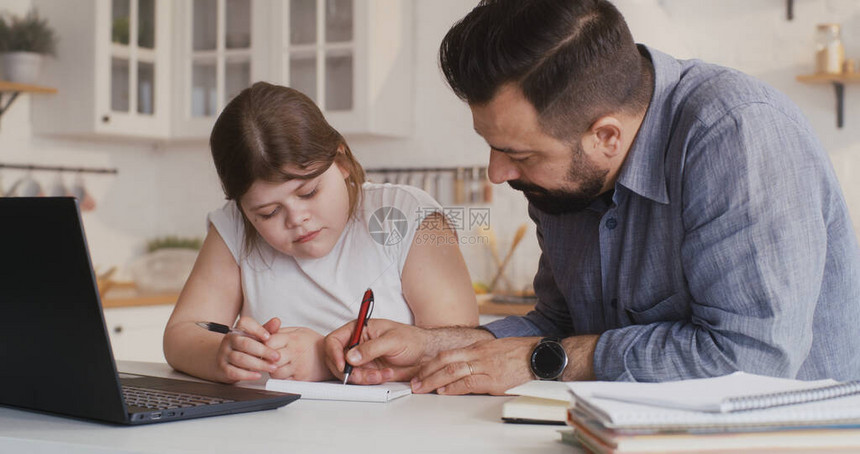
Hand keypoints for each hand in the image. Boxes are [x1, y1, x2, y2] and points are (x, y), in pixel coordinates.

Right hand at [214, 316, 280, 381]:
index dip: (257, 329)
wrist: (224, 361)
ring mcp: (224, 354)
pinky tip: (258, 375)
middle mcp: (229, 340)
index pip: (245, 323)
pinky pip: (234, 372)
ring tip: (272, 367)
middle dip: (263, 351)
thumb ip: (267, 330)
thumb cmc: (244, 348)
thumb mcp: (256, 337)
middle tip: (277, 357)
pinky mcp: (223, 369)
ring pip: (240, 359)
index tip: (269, 337)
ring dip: (259, 364)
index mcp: (238, 330)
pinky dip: (247, 375)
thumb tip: (277, 321)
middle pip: (245, 343)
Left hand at [265, 327, 332, 381]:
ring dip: (273, 370)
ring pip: (275, 373)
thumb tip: (264, 330)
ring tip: (277, 365)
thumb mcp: (297, 330)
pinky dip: (281, 378)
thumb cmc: (312, 342)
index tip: (264, 346)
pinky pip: (284, 382)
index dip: (263, 345)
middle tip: (268, 358)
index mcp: (293, 338)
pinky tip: (284, 371)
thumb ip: (278, 331)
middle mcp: (295, 352)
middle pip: (270, 358)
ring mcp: (299, 367)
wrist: (332, 354)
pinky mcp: (301, 379)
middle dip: (266, 359)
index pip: (269, 342)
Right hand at [324, 319, 430, 383]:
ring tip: (381, 374)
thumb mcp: (392, 340)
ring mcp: (362, 358)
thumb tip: (351, 357)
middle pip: (338, 360)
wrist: (425, 354)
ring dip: (363, 377)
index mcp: (360, 329)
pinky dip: (371, 381)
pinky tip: (385, 375)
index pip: (335, 340)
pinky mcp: (369, 371)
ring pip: (350, 373)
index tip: (343, 365)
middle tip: (361, 376)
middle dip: (349, 371)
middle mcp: (358, 343)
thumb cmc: (411, 339)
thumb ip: (371, 348)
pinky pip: (361, 380)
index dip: (334, 353)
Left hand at [411, 337, 538, 395]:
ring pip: (453, 370)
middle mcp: (479, 354)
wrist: (540, 355)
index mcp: (478, 346)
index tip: (421, 371)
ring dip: (434, 380)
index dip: (431, 363)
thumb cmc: (520, 353)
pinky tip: (444, 391)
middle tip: (414, 382)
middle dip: (426, 372)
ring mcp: (485, 366)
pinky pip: (469, 382)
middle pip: (445, 360)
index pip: (447, 353)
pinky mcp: (494, 379)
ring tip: (422, 388)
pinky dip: (454, 388)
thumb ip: (479, 355)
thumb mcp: (495, 348)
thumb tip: (464, 364)